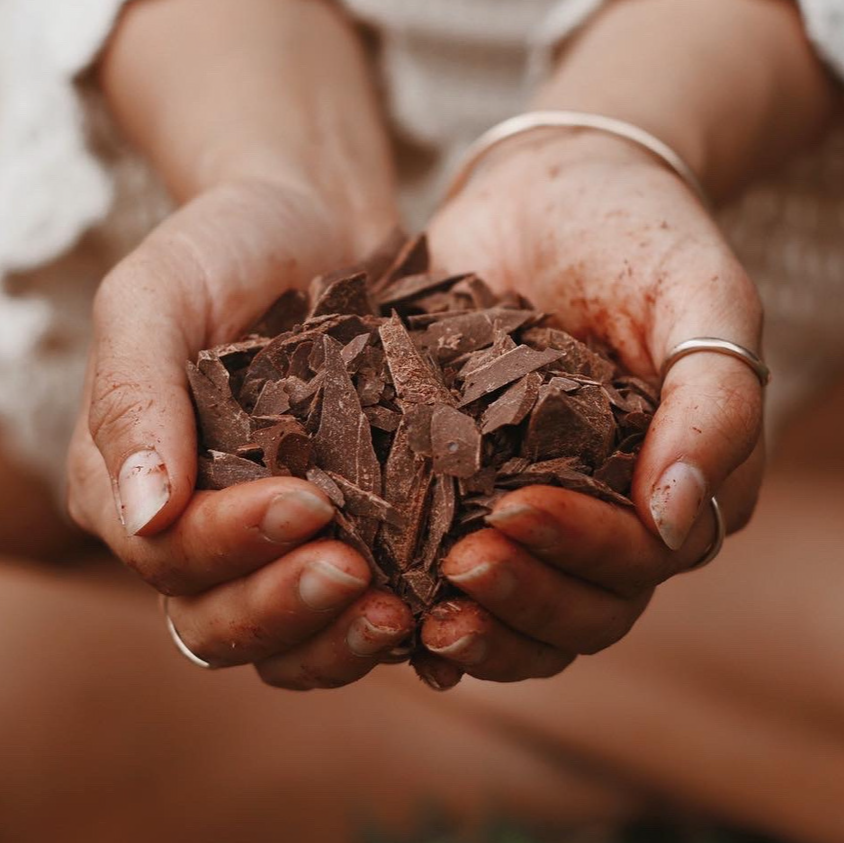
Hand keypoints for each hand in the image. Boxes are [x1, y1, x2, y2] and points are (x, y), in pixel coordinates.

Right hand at [67, 179, 412, 689]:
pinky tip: (437, 618)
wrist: (317, 225)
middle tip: (357, 573)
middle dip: (286, 604)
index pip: (169, 551)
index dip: (231, 543)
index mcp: (136, 483)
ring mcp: (273, 544)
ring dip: (337, 639)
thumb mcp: (158, 295)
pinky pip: (353, 611)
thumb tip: (145, 513)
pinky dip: (390, 628)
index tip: (306, 502)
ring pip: (286, 640)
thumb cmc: (228, 248)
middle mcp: (198, 530)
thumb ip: (134, 395)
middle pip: (220, 619)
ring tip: (402, 612)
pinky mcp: (346, 538)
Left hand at [421, 132, 764, 681]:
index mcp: (667, 480)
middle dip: (521, 598)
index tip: (514, 512)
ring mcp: (529, 504)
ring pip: (519, 609)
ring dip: (475, 624)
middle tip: (458, 569)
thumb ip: (713, 406)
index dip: (581, 549)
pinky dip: (421, 598)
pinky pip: (448, 567)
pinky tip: (382, 600)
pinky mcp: (461, 486)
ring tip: (414, 610)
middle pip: (580, 607)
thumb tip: (676, 523)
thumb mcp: (700, 298)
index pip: (639, 558)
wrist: (546, 187)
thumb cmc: (634, 233)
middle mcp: (601, 510)